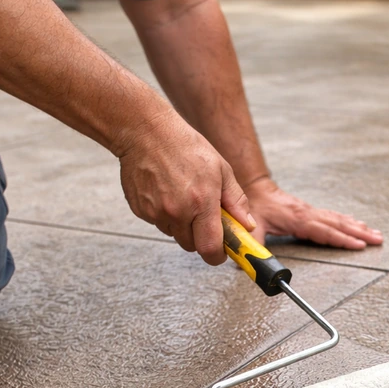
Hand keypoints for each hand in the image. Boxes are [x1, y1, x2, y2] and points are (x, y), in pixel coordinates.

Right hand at [116, 110, 253, 265]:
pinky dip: (164, 215)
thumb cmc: (186, 146)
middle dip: (200, 237)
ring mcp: (155, 212)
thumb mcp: (221, 169)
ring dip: (181, 225)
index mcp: (201, 202)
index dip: (217, 255)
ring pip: (174, 234)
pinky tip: (166, 192)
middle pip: (192, 245)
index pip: (210, 249)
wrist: (146, 132)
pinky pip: (158, 223)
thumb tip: (248, 225)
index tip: (221, 251)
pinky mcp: (140, 210)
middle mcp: (177, 212)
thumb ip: (236, 201)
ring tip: (182, 196)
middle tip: (202, 215)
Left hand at [245, 177, 382, 249]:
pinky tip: (357, 224)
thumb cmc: (256, 208)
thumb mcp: (253, 229)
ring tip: (376, 234)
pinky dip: (349, 221)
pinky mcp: (311, 211)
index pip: (325, 231)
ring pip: (339, 220)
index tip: (359, 245)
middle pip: (339, 224)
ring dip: (359, 227)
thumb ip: (255, 247)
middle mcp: (309, 214)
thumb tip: (255, 265)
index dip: (343, 239)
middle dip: (361, 233)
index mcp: (298, 220)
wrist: (256, 188)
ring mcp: (312, 211)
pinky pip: (334, 216)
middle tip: (379, 240)